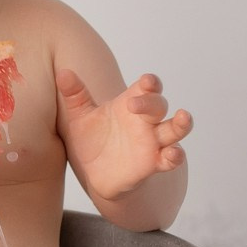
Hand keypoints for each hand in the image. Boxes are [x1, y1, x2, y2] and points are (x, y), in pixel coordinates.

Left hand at [57, 69, 192, 200]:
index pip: (146, 87)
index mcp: (130, 103)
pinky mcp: (154, 163)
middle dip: (152, 102)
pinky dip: (175, 156)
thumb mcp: (79, 117)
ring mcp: (153, 141)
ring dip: (181, 123)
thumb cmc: (90, 139)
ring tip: (183, 118)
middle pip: (160, 105)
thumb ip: (74, 95)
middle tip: (134, 105)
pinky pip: (171, 158)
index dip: (150, 83)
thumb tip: (63, 73)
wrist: (93, 173)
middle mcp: (145, 120)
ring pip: (175, 129)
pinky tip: (172, 154)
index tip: (147, 81)